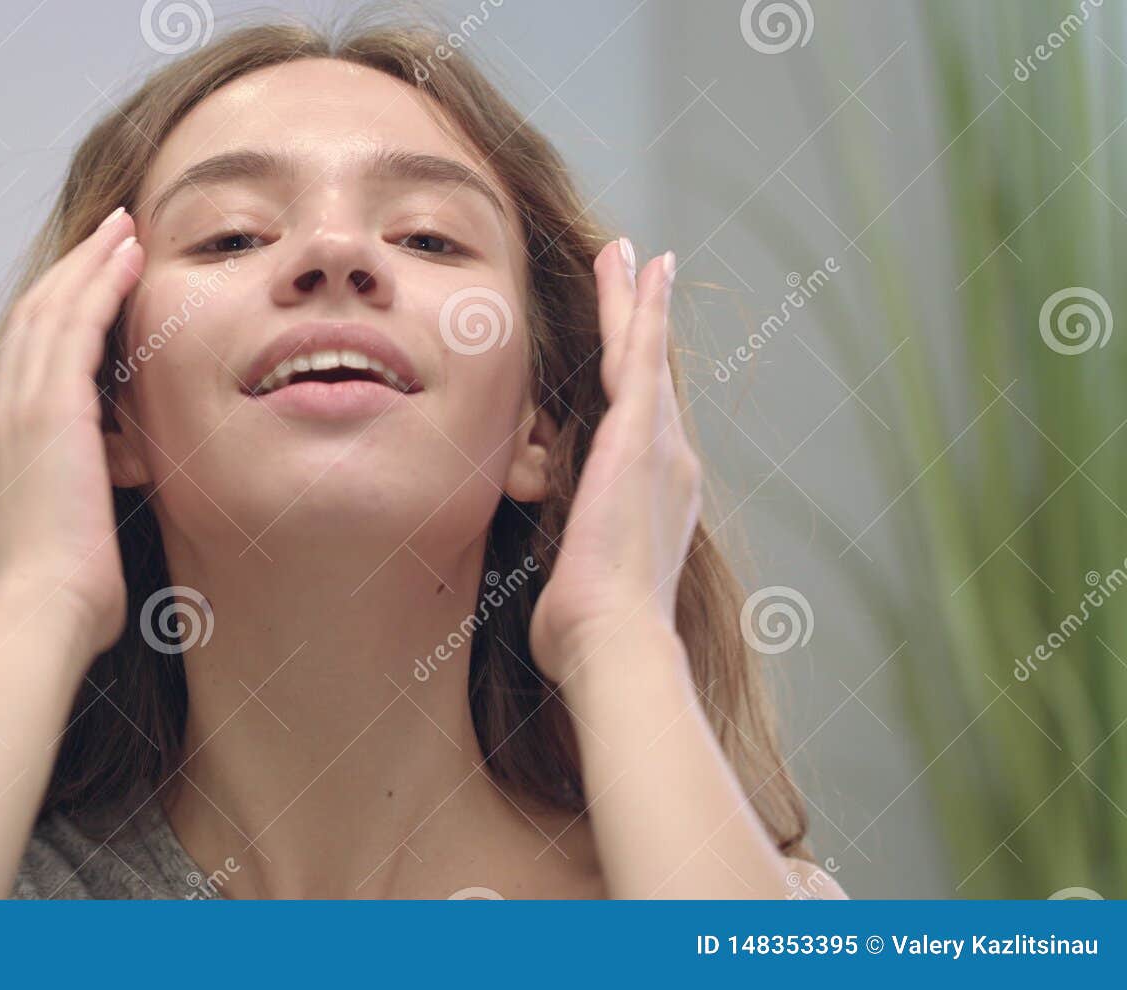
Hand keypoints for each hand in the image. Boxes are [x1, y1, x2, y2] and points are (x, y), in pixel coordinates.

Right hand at [0, 208, 142, 654]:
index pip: (33, 353)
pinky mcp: (51, 411)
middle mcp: (7, 414)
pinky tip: (129, 257)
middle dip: (74, 268)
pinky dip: (101, 284)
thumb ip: (95, 482)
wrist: (46, 612)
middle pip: (36, 316)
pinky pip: (77, 326)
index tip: (95, 277)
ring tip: (124, 227)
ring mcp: (23, 409)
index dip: (63, 306)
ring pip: (54, 308)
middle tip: (111, 231)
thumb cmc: (70, 590)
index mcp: (10, 441)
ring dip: (91, 261)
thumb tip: (127, 470)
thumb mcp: (79, 520)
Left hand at [529, 240, 701, 681]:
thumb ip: (571, 562)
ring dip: (638, 302)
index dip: (640, 384)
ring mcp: (660, 448)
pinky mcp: (639, 435)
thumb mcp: (579, 584)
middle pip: (651, 377)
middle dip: (644, 324)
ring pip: (646, 354)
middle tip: (644, 274)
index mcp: (657, 501)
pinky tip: (642, 269)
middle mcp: (670, 466)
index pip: (642, 426)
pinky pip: (642, 353)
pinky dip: (643, 308)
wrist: (613, 643)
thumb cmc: (590, 634)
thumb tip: (552, 580)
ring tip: (633, 256)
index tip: (636, 354)